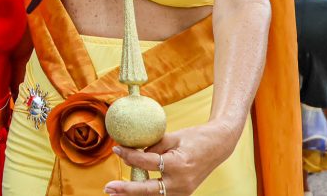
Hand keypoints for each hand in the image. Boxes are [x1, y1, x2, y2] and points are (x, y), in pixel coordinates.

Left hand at [105, 124, 233, 194]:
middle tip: (108, 188)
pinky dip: (146, 194)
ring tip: (114, 193)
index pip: (147, 162)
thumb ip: (152, 146)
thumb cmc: (195, 138)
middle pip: (148, 189)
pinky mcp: (183, 193)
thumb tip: (131, 155)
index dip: (129, 156)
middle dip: (127, 190)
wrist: (218, 146)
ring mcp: (183, 191)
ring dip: (134, 195)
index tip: (116, 149)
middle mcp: (181, 183)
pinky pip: (161, 195)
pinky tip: (132, 191)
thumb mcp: (172, 137)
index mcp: (178, 165)